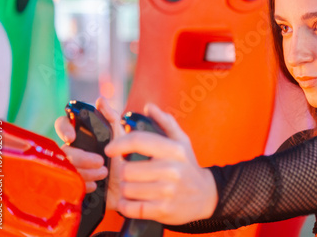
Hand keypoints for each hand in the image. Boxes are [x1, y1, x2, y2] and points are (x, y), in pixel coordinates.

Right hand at [54, 97, 124, 209]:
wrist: (131, 186)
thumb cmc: (125, 158)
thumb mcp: (121, 137)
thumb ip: (112, 118)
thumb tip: (100, 100)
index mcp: (82, 135)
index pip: (63, 124)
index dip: (63, 128)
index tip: (72, 136)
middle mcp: (73, 150)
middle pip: (64, 150)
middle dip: (81, 157)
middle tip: (100, 162)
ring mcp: (71, 168)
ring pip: (66, 168)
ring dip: (85, 171)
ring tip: (104, 174)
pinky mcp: (71, 185)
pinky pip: (67, 184)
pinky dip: (82, 185)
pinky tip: (95, 186)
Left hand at [105, 103, 217, 224]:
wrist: (206, 195)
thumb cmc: (188, 166)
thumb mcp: (182, 142)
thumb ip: (165, 122)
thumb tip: (149, 106)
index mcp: (174, 149)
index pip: (139, 141)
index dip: (119, 144)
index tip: (110, 149)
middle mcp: (171, 169)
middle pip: (127, 170)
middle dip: (123, 172)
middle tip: (129, 173)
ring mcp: (167, 191)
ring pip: (127, 189)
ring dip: (126, 190)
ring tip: (135, 187)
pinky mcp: (163, 210)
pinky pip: (132, 208)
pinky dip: (127, 206)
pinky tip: (133, 201)